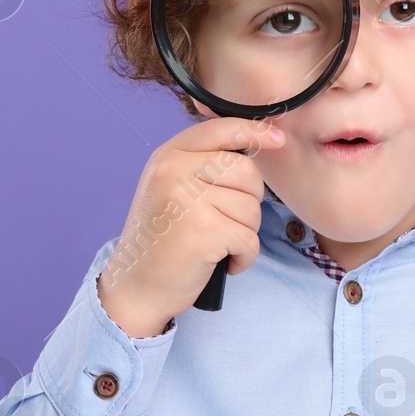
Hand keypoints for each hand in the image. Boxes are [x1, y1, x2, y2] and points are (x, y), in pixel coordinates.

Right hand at [97, 117, 286, 338]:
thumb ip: (205, 164)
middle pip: (247, 171)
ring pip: (251, 207)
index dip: (255, 131)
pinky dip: (243, 257)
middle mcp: (174, 171)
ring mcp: (188, 199)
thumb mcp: (172, 187)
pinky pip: (249, 239)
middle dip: (249, 200)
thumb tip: (263, 141)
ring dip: (244, 232)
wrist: (136, 286)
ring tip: (215, 243)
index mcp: (168, 155)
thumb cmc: (164, 239)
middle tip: (225, 221)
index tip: (277, 140)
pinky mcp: (204, 231)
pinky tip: (221, 262)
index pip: (221, 128)